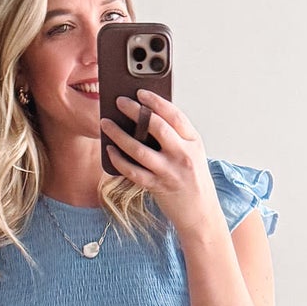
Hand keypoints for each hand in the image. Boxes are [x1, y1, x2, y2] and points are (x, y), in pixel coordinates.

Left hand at [100, 89, 221, 239]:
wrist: (200, 213)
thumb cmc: (193, 180)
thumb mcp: (191, 152)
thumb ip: (175, 136)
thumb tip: (144, 117)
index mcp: (193, 141)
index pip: (174, 115)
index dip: (156, 101)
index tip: (140, 92)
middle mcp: (183, 155)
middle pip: (156, 127)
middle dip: (135, 111)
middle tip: (119, 101)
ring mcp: (170, 172)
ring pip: (139, 149)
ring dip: (119, 134)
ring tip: (106, 123)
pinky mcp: (157, 187)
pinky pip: (133, 171)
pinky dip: (118, 159)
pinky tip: (110, 150)